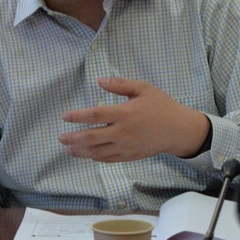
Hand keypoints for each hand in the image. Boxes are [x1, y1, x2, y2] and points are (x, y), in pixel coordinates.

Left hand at [59, 77, 210, 161]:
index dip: (77, 116)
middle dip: (73, 138)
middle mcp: (123, 132)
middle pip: (92, 137)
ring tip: (68, 149)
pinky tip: (87, 154)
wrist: (178, 130)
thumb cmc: (161, 106)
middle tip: (61, 137)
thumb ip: (120, 85)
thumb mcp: (143, 89)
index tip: (65, 116)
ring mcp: (126, 147)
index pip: (95, 115)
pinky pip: (108, 159)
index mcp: (125, 113)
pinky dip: (95, 157)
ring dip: (80, 151)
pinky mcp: (130, 156)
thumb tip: (99, 81)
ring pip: (97, 152)